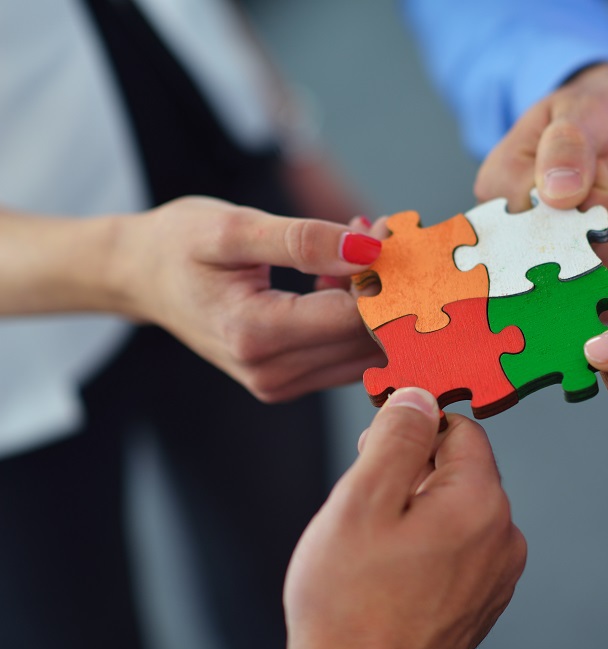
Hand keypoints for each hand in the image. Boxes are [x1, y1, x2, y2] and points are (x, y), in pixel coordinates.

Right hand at [110, 196, 384, 401]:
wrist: (142, 277)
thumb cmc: (180, 244)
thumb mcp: (234, 228)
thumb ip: (304, 240)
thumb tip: (369, 249)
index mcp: (255, 335)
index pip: (353, 317)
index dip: (383, 274)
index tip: (386, 228)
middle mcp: (272, 374)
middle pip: (367, 340)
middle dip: (388, 287)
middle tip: (383, 230)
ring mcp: (281, 385)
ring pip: (365, 351)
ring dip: (378, 302)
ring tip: (360, 244)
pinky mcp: (289, 380)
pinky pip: (346, 354)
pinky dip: (358, 315)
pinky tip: (343, 272)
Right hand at [283, 387, 527, 648]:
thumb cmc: (351, 606)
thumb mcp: (361, 501)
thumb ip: (397, 438)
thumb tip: (419, 396)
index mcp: (481, 503)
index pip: (461, 429)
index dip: (415, 427)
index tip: (380, 442)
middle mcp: (502, 536)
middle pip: (459, 469)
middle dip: (411, 472)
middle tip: (364, 502)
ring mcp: (496, 574)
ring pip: (455, 509)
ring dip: (416, 510)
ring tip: (373, 544)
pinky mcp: (481, 600)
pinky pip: (457, 547)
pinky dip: (426, 545)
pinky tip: (389, 570)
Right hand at [474, 63, 607, 299]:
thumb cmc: (593, 111)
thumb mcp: (584, 112)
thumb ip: (568, 146)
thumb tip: (556, 192)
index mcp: (499, 187)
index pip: (535, 224)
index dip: (580, 206)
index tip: (597, 171)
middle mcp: (514, 229)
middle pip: (566, 258)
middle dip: (604, 226)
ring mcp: (544, 255)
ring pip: (593, 274)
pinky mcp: (574, 274)